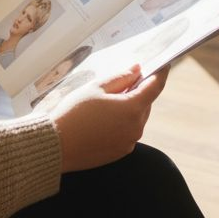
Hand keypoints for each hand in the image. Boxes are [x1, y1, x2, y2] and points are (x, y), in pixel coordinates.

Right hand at [50, 65, 167, 171]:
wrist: (56, 146)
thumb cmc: (74, 113)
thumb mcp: (96, 88)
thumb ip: (121, 77)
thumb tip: (137, 70)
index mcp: (132, 108)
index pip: (155, 87)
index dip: (161, 74)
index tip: (163, 65)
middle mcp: (135, 127)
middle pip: (145, 103)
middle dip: (138, 91)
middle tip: (124, 82)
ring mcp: (129, 142)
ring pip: (137, 119)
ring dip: (130, 108)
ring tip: (107, 102)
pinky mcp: (120, 152)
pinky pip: (128, 132)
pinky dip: (122, 123)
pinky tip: (103, 120)